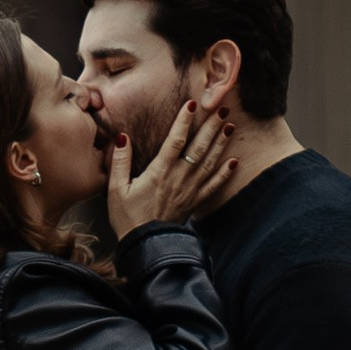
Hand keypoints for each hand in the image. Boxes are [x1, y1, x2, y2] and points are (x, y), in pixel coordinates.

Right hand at [107, 97, 236, 239]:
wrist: (145, 245)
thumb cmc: (128, 217)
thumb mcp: (116, 189)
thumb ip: (119, 161)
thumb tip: (123, 137)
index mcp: (159, 172)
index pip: (175, 141)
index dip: (184, 121)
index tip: (192, 104)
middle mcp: (179, 178)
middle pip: (198, 148)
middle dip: (210, 126)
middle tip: (222, 108)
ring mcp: (190, 191)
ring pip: (209, 163)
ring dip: (221, 143)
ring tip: (230, 125)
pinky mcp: (195, 202)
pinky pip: (214, 186)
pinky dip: (225, 173)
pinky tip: (234, 161)